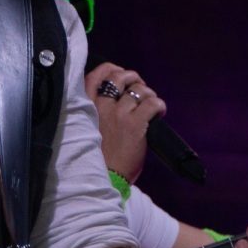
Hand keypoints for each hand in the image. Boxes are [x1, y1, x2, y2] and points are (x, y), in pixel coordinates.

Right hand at [85, 61, 166, 181]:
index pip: (95, 77)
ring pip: (138, 89)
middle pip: (118, 77)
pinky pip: (151, 103)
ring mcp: (118, 114)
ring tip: (151, 102)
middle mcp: (101, 107)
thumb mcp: (89, 131)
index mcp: (86, 108)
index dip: (109, 69)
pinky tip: (160, 111)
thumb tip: (117, 101)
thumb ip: (98, 114)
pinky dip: (159, 104)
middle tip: (139, 86)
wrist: (106, 179)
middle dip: (132, 77)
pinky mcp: (135, 125)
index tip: (119, 72)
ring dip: (148, 92)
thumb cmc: (98, 159)